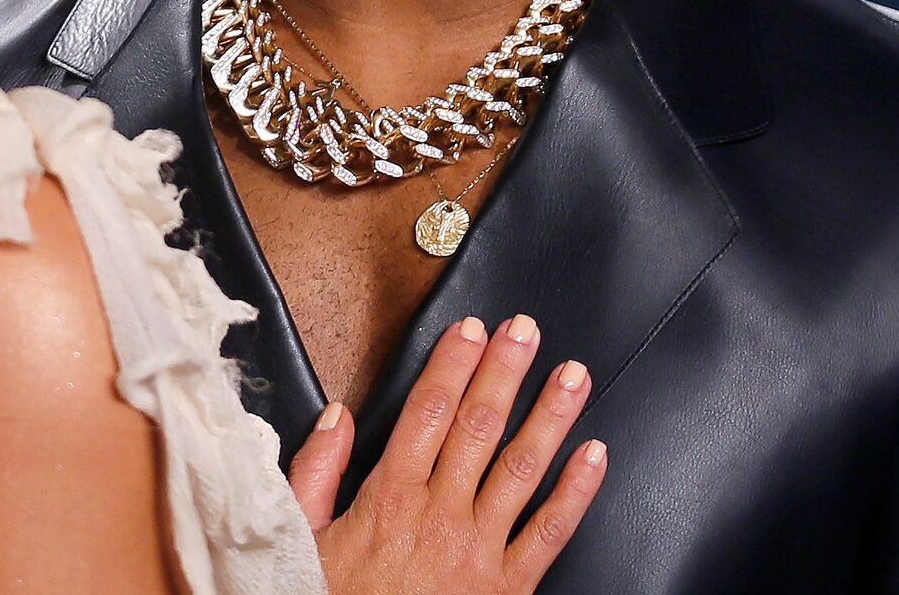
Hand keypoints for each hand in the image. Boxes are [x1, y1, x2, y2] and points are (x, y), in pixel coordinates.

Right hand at [288, 314, 606, 593]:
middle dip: (504, 372)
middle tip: (526, 329)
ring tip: (572, 374)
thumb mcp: (304, 536)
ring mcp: (480, 549)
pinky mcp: (510, 586)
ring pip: (522, 468)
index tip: (472, 329)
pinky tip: (594, 455)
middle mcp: (441, 513)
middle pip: (478, 427)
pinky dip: (576, 492)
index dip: (453, 365)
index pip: (427, 412)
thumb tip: (336, 415)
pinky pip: (550, 533)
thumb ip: (317, 472)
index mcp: (391, 496)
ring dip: (550, 416)